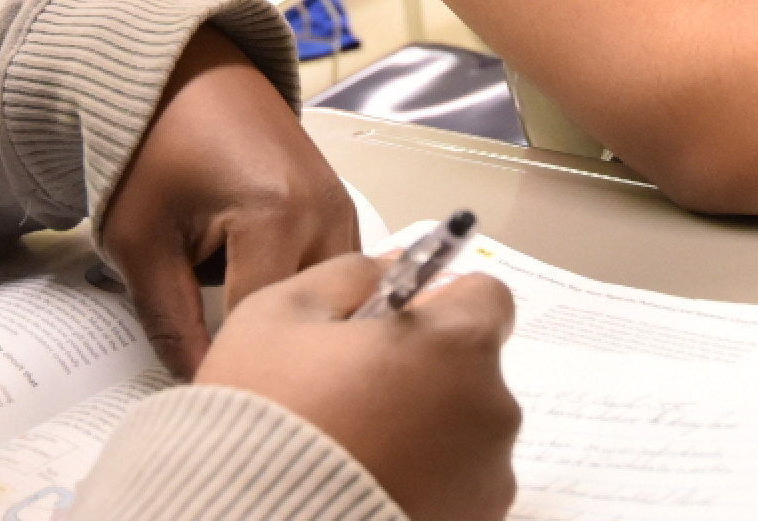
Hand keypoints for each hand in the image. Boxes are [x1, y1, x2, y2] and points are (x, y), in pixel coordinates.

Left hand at [99, 28, 361, 374]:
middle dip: (262, 341)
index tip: (199, 383)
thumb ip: (170, 323)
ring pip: (326, 300)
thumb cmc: (151, 140)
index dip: (228, 364)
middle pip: (307, 319)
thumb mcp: (140, 241)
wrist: (175, 74)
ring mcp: (341, 206)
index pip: (263, 327)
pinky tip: (247, 281)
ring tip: (227, 308)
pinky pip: (330, 272)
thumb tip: (196, 382)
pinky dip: (293, 286)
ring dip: (283, 313)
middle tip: (211, 347)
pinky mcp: (341, 205)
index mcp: (277, 215)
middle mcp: (325, 209)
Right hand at [199, 251, 522, 520]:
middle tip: (353, 395)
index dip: (436, 305)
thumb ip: (349, 276)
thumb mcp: (280, 315)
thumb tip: (389, 270)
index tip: (394, 328)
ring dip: (424, 432)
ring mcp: (489, 479)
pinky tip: (368, 481)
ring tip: (355, 449)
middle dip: (424, 373)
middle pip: (472, 370)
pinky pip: (456, 487)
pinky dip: (423, 482)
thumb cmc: (265, 418)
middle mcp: (492, 411)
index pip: (485, 297)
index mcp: (457, 345)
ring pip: (463, 432)